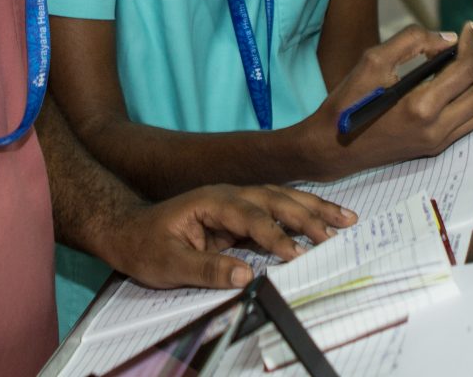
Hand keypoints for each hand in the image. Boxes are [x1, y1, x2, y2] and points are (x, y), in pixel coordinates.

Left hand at [103, 184, 356, 290]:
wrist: (127, 231)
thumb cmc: (144, 246)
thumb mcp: (168, 264)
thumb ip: (206, 269)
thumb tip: (244, 277)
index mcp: (211, 202)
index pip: (250, 217)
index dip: (274, 235)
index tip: (296, 255)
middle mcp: (228, 196)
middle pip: (274, 200)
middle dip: (306, 216)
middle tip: (336, 233)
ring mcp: (236, 203)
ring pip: (281, 200)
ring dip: (313, 209)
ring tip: (345, 219)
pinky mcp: (239, 216)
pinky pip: (276, 212)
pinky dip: (301, 215)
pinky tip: (322, 220)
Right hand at [298, 26, 472, 179]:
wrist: (334, 145)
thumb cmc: (350, 100)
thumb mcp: (373, 60)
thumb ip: (412, 41)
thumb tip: (448, 39)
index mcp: (421, 106)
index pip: (466, 70)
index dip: (472, 44)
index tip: (468, 29)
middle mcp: (436, 128)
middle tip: (470, 44)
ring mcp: (439, 141)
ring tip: (467, 62)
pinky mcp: (437, 147)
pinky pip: (471, 122)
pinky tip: (459, 83)